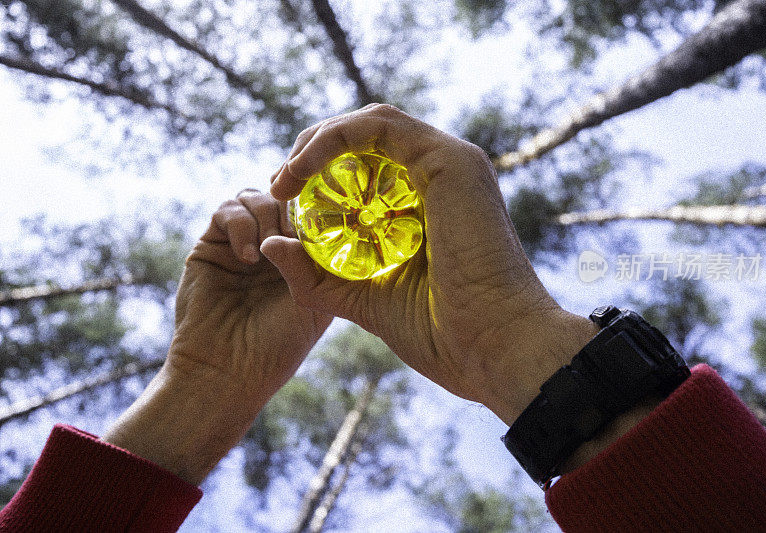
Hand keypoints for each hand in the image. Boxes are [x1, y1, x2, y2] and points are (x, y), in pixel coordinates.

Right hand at [104, 191, 330, 482]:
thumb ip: (313, 258)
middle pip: (284, 197)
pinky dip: (241, 225)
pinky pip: (227, 211)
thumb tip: (306, 215)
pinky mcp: (212, 245)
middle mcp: (273, 246)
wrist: (228, 371)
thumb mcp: (313, 300)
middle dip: (291, 208)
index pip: (312, 212)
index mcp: (303, 257)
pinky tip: (249, 257)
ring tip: (270, 249)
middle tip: (293, 235)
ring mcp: (242, 243)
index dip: (317, 208)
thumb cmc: (278, 345)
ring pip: (256, 197)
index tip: (323, 220)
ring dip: (267, 215)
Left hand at [264, 104, 597, 424]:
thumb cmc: (440, 334)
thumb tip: (269, 244)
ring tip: (285, 178)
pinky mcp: (449, 161)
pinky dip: (334, 140)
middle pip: (366, 140)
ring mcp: (450, 163)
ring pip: (371, 123)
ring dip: (318, 142)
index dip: (320, 174)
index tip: (285, 201)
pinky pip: (379, 127)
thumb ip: (316, 273)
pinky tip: (303, 171)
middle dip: (313, 153)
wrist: (493, 350)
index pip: (369, 167)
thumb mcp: (361, 298)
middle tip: (279, 184)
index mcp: (429, 205)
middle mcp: (442, 177)